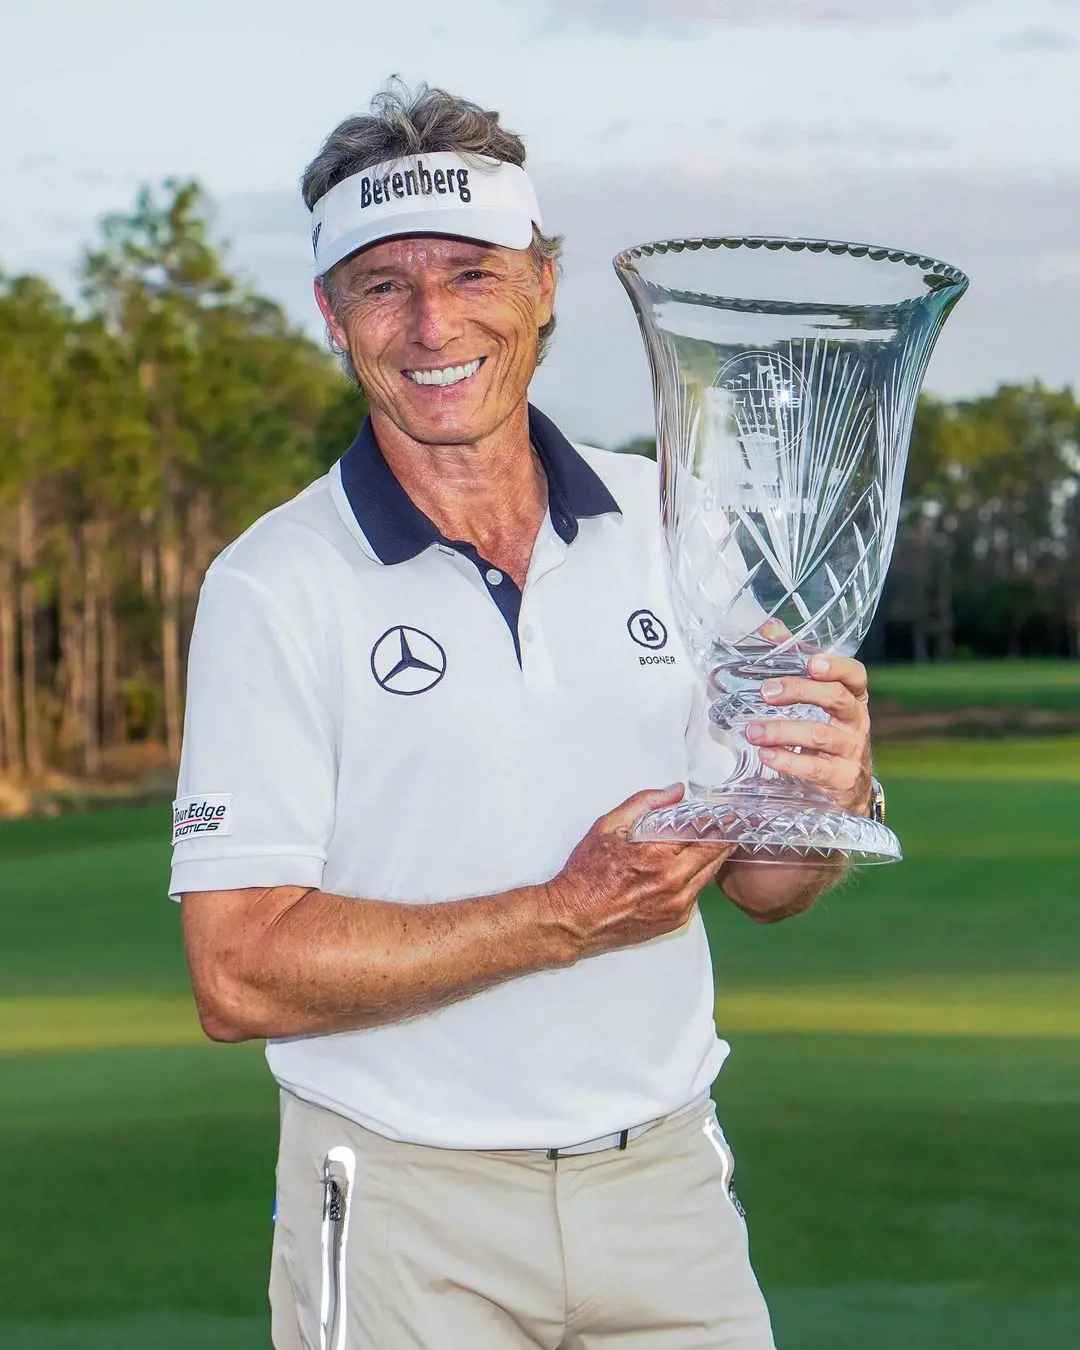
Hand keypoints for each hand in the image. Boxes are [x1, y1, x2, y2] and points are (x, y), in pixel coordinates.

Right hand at [542, 785, 734, 961]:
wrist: (574, 920)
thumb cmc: (586, 875)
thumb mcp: (607, 829)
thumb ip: (643, 804)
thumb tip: (675, 791)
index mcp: (656, 857)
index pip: (702, 832)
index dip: (716, 819)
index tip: (721, 810)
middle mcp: (672, 883)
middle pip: (714, 853)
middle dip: (722, 836)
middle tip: (726, 823)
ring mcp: (677, 905)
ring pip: (710, 874)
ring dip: (713, 857)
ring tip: (712, 841)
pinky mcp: (675, 920)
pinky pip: (698, 894)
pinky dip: (698, 878)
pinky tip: (690, 867)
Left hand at [744, 654, 872, 815]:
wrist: (848, 788)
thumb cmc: (827, 735)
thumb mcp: (817, 702)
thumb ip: (795, 664)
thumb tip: (768, 628)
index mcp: (853, 699)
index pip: (855, 676)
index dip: (837, 667)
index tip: (811, 663)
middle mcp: (857, 722)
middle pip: (836, 699)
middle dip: (800, 692)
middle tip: (766, 692)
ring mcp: (851, 751)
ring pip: (820, 735)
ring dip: (782, 730)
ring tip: (752, 731)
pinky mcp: (841, 779)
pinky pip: (814, 769)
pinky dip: (787, 761)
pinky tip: (766, 755)